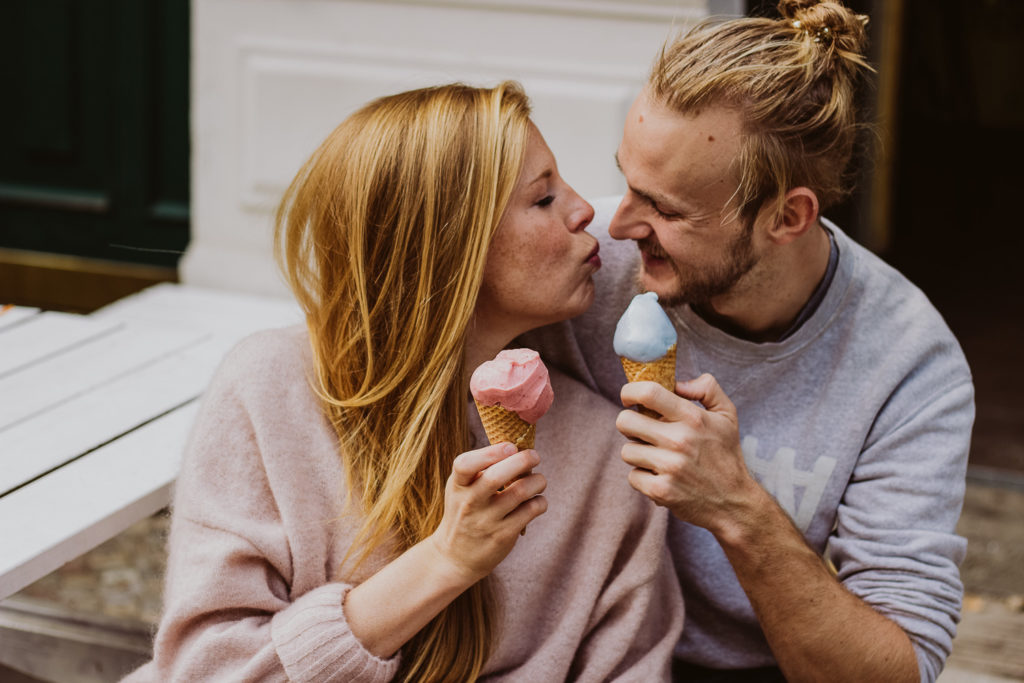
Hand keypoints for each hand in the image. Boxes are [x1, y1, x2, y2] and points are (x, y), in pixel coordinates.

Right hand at [429, 442, 546, 583]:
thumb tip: (519, 448)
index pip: (465, 464)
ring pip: (521, 492)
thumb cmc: (464, 511)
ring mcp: (487, 521)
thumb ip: (482, 469)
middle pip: (496, 477)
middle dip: (522, 460)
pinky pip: (531, 511)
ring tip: (540, 480)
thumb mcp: (461, 488)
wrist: (455, 557)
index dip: (490, 453)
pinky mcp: (503, 535)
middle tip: (535, 456)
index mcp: (458, 485)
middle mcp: (470, 503)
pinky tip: (537, 501)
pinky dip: (540, 501)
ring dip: (538, 480)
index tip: (510, 447)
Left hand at [616, 374, 758, 533]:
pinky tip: (661, 477)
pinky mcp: (661, 491)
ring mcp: (669, 467)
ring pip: (627, 451)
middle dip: (628, 424)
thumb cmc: (727, 456)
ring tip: (658, 458)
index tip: (629, 398)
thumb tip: (677, 383)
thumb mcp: (727, 415)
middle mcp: (679, 440)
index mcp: (693, 418)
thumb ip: (707, 389)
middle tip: (641, 431)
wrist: (734, 503)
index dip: (630, 392)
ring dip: (638, 454)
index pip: (648, 393)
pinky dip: (643, 478)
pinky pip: (633, 476)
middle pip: (625, 422)